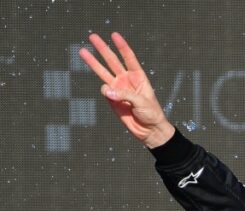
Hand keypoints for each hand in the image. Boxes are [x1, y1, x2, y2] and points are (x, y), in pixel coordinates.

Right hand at [79, 33, 174, 147]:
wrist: (149, 130)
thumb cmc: (152, 114)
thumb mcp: (142, 102)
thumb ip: (125, 95)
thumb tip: (107, 91)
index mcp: (139, 77)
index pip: (129, 58)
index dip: (122, 46)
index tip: (114, 35)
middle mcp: (127, 80)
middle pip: (112, 61)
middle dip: (103, 48)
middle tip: (92, 36)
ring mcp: (118, 88)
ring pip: (103, 72)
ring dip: (93, 62)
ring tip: (82, 51)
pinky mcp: (112, 99)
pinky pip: (105, 91)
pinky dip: (106, 92)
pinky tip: (111, 96)